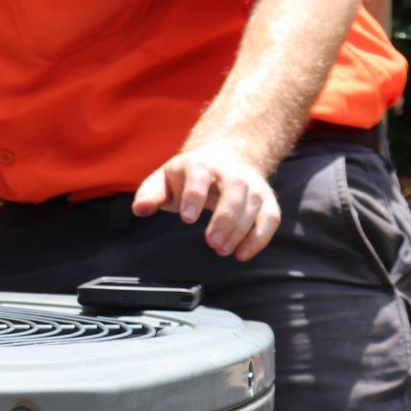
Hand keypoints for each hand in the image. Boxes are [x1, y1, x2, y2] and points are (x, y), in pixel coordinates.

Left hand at [131, 142, 280, 260]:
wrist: (224, 157)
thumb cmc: (188, 175)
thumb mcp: (164, 179)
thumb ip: (150, 194)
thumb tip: (139, 210)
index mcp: (201, 164)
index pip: (199, 176)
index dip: (194, 196)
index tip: (187, 219)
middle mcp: (231, 171)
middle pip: (234, 191)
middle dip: (225, 218)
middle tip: (212, 243)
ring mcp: (252, 184)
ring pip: (254, 205)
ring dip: (241, 231)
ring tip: (222, 250)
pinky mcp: (266, 199)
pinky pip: (270, 217)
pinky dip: (260, 237)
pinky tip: (243, 254)